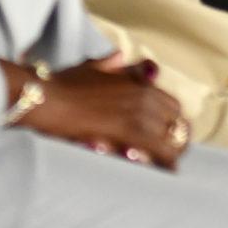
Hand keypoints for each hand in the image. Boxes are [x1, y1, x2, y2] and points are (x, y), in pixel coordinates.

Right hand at [6, 54, 184, 169]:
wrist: (49, 100)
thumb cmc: (63, 85)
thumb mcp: (91, 67)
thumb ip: (110, 63)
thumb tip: (119, 55)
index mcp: (140, 81)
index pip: (172, 104)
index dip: (172, 121)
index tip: (168, 133)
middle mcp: (146, 95)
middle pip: (178, 120)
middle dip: (177, 136)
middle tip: (171, 153)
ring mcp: (142, 113)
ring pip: (175, 137)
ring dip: (173, 151)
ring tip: (169, 165)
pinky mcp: (133, 132)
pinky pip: (164, 152)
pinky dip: (168, 163)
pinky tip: (167, 172)